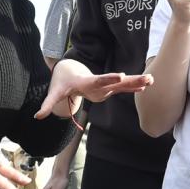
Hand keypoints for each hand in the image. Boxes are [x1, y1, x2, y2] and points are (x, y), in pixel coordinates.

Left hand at [36, 58, 153, 121]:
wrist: (70, 71)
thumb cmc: (62, 84)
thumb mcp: (54, 93)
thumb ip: (48, 104)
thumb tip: (37, 117)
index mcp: (86, 82)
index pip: (98, 80)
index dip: (109, 79)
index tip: (121, 75)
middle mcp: (98, 82)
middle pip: (116, 81)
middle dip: (130, 80)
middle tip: (145, 77)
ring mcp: (105, 85)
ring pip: (123, 84)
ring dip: (136, 82)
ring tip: (152, 80)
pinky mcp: (109, 88)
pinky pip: (123, 88)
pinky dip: (133, 87)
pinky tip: (146, 86)